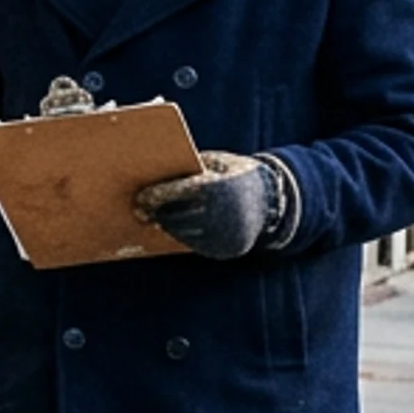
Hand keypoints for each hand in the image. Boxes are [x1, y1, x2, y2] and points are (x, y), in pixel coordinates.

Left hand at [135, 149, 290, 259]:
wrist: (273, 201)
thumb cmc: (237, 175)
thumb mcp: (218, 163)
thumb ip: (191, 166)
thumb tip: (155, 170)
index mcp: (222, 187)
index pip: (182, 191)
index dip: (159, 195)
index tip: (141, 196)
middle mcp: (224, 213)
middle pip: (179, 215)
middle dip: (158, 212)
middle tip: (140, 209)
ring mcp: (226, 234)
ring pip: (185, 232)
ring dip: (167, 225)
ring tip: (155, 216)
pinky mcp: (227, 249)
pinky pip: (198, 244)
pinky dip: (183, 235)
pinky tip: (174, 226)